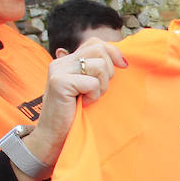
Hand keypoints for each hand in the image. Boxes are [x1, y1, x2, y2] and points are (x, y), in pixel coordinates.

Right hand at [21, 40, 126, 180]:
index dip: (113, 52)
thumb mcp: (89, 88)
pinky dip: (94, 96)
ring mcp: (58, 71)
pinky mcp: (59, 82)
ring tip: (89, 98)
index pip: (95, 43)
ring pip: (98, 66)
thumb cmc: (76, 115)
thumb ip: (97, 71)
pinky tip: (83, 104)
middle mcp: (61, 62)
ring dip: (101, 86)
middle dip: (109, 71)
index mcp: (67, 61)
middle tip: (99, 90)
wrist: (55, 137)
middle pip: (99, 50)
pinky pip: (91, 83)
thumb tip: (123, 60)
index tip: (124, 67)